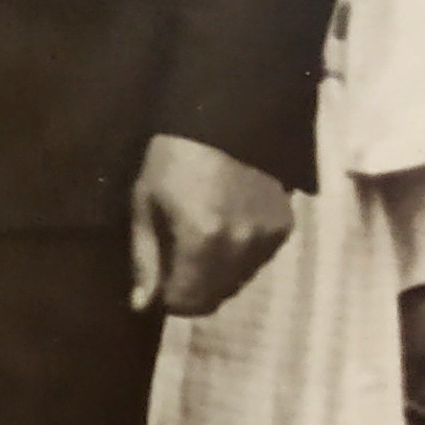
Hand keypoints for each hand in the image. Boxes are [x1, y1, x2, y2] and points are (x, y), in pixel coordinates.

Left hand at [130, 133, 293, 316]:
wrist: (228, 118)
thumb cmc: (173, 158)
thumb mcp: (145, 204)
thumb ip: (145, 259)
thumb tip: (141, 305)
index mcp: (201, 240)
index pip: (187, 302)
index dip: (169, 297)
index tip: (162, 279)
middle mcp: (240, 246)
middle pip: (215, 298)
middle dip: (193, 288)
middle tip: (180, 259)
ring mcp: (266, 238)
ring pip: (238, 283)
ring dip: (218, 275)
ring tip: (204, 239)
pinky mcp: (284, 227)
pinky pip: (258, 262)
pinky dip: (241, 256)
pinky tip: (229, 227)